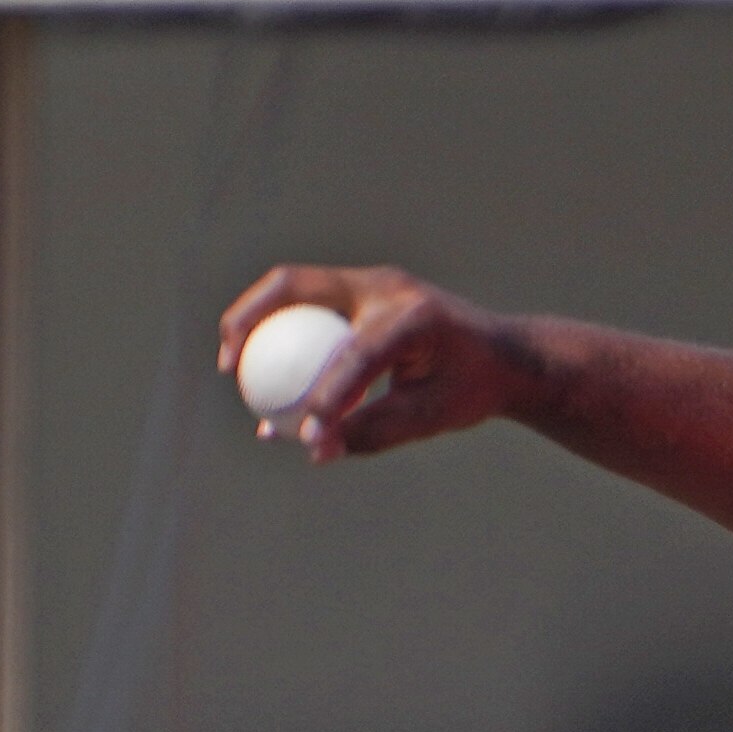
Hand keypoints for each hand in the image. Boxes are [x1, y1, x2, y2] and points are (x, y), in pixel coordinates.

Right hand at [216, 264, 535, 462]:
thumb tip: (314, 451)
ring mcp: (368, 280)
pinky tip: (263, 371)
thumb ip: (373, 433)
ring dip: (255, 319)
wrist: (502, 354)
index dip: (325, 396)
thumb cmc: (471, 388)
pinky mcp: (358, 289)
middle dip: (249, 318)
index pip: (355, 354)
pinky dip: (282, 332)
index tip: (303, 435)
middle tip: (230, 366)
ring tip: (233, 366)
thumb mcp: (431, 418)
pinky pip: (307, 305)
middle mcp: (385, 285)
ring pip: (293, 286)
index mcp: (413, 316)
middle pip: (295, 285)